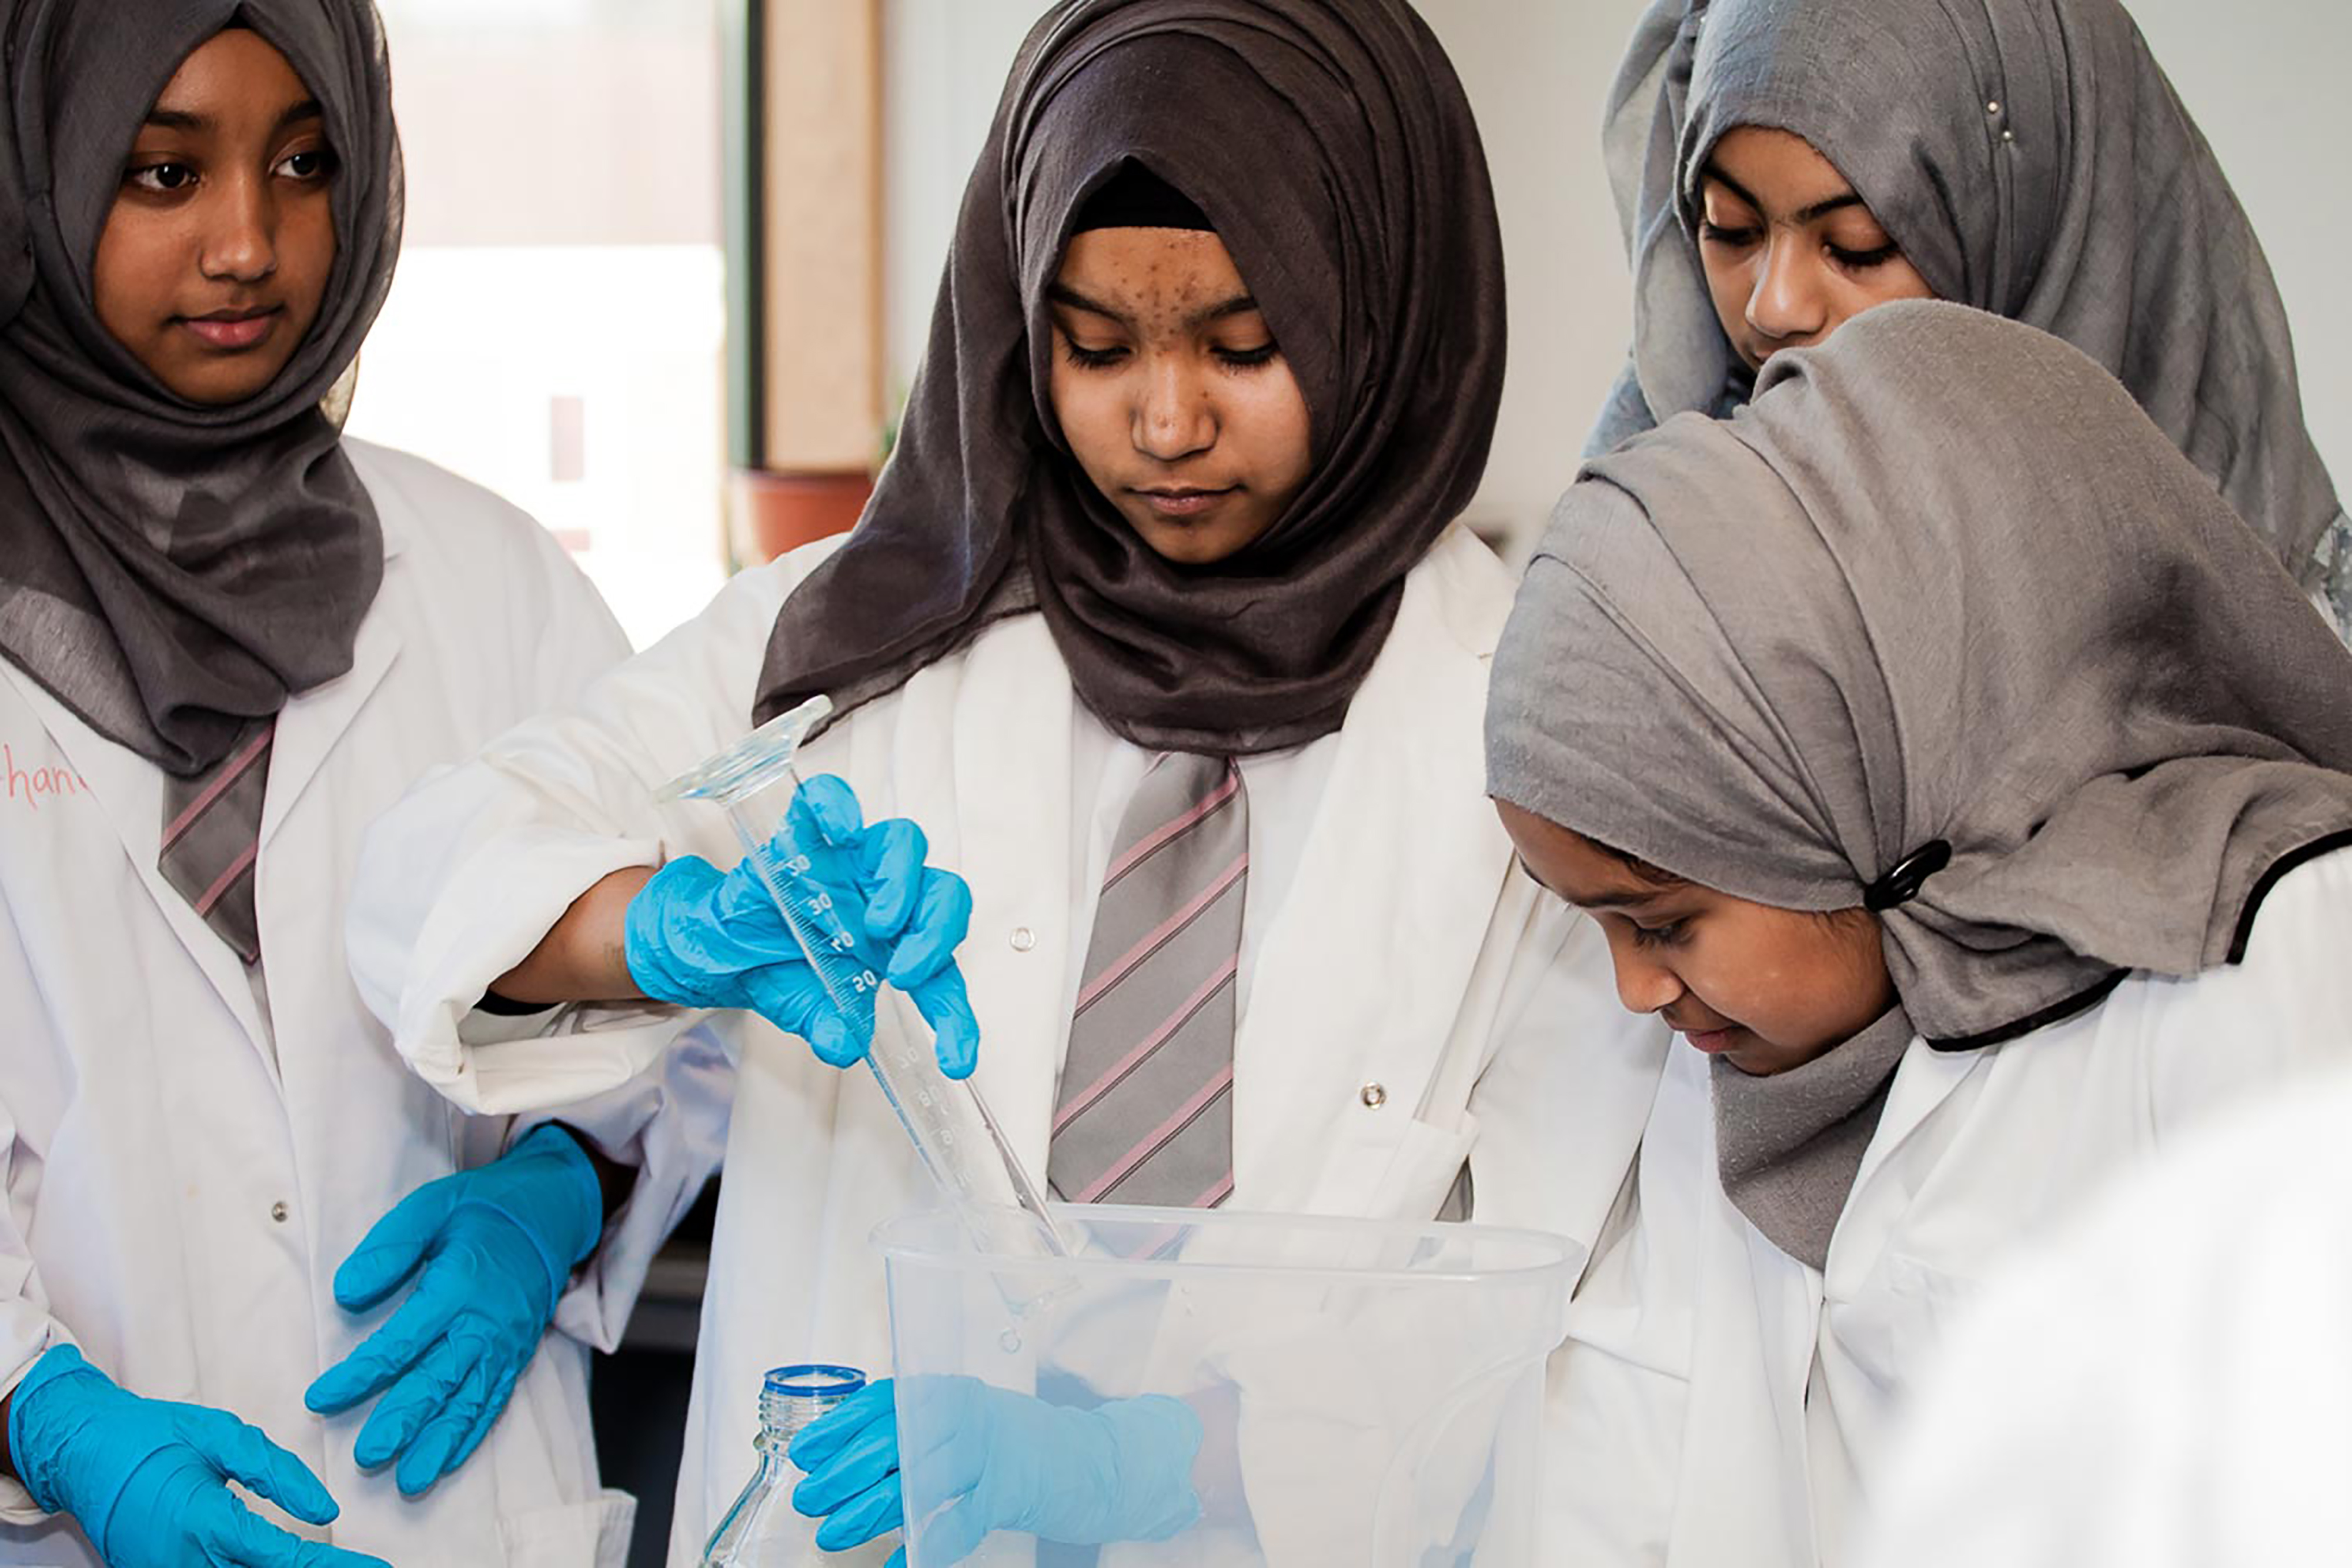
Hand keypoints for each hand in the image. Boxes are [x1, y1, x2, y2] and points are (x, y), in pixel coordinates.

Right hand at [8, 1345, 389, 1567]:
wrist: (81, 1453)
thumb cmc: (152, 1437)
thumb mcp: (221, 1437)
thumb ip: (276, 1473)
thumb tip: (325, 1510)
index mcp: (204, 1523)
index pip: (281, 1557)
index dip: (331, 1566)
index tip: (377, 1566)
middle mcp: (184, 1563)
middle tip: (365, 1567)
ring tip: (327, 1564)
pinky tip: (280, 1563)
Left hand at [303, 1123, 603, 1494]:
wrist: (552, 1212)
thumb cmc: (484, 1209)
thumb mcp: (433, 1207)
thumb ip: (390, 1248)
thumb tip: (346, 1294)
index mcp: (460, 1285)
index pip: (402, 1340)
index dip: (359, 1374)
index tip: (319, 1398)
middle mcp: (486, 1323)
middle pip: (439, 1380)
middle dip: (403, 1421)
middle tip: (368, 1456)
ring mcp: (505, 1344)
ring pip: (469, 1401)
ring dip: (439, 1442)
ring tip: (409, 1480)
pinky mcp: (516, 1355)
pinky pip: (494, 1401)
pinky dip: (471, 1435)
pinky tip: (447, 1461)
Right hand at [623, 773, 978, 1075]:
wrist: (726, 947)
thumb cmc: (780, 969)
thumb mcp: (808, 1010)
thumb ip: (830, 1027)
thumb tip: (843, 1046)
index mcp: (899, 946)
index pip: (944, 976)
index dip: (957, 1018)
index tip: (957, 1058)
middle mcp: (886, 897)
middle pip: (944, 894)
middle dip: (938, 933)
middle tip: (908, 973)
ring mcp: (851, 862)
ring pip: (905, 843)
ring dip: (902, 882)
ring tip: (878, 923)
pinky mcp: (809, 835)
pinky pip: (830, 800)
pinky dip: (838, 807)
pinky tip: (842, 831)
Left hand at [790, 1376, 1200, 1565]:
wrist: (1097, 1461)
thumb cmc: (1020, 1447)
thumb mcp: (966, 1424)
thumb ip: (919, 1432)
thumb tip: (848, 1456)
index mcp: (952, 1393)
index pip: (882, 1402)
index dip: (838, 1427)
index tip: (805, 1451)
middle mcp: (968, 1414)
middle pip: (888, 1444)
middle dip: (841, 1475)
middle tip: (809, 1500)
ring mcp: (990, 1452)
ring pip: (912, 1484)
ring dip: (865, 1513)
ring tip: (834, 1534)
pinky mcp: (1010, 1491)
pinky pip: (954, 1524)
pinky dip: (921, 1547)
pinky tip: (897, 1562)